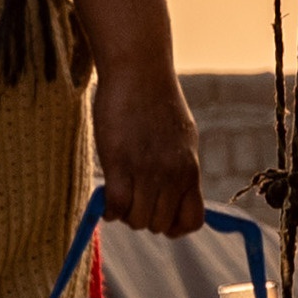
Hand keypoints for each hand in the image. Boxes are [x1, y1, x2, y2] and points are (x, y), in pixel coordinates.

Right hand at [92, 59, 206, 237]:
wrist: (139, 71)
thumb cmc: (157, 101)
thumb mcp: (182, 138)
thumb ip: (180, 168)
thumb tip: (173, 191)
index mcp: (190, 170)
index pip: (192, 220)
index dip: (174, 226)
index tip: (160, 215)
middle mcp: (172, 174)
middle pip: (159, 225)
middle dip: (144, 218)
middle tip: (132, 198)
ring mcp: (146, 170)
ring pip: (137, 220)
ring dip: (125, 214)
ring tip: (119, 193)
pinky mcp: (119, 163)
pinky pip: (116, 206)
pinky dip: (109, 210)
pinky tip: (106, 198)